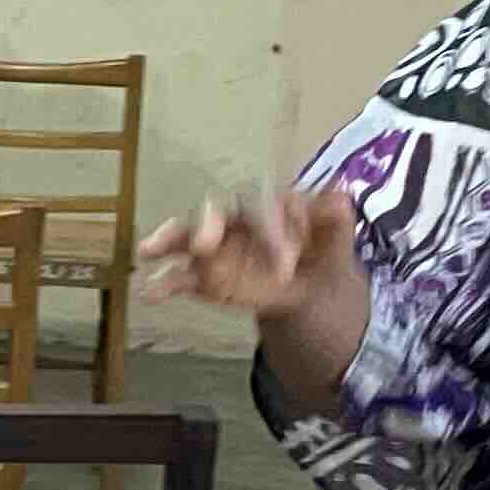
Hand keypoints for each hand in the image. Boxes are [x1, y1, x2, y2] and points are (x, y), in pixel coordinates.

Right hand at [137, 184, 358, 320]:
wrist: (306, 285)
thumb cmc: (319, 252)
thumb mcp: (334, 240)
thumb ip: (335, 221)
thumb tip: (342, 195)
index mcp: (266, 206)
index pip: (263, 206)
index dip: (271, 229)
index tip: (287, 262)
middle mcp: (234, 220)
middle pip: (213, 212)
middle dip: (206, 224)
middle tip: (204, 243)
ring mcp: (214, 247)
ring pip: (186, 236)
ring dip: (167, 241)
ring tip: (148, 250)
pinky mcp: (202, 275)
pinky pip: (178, 276)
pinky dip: (163, 283)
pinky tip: (149, 293)